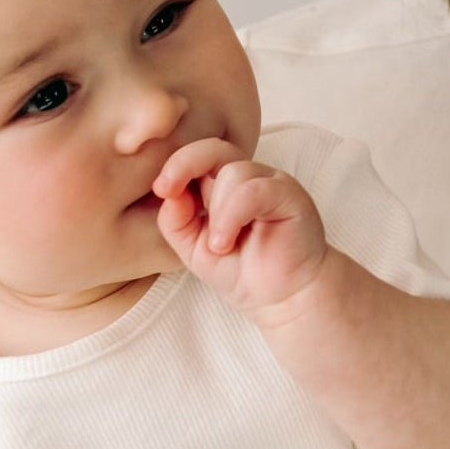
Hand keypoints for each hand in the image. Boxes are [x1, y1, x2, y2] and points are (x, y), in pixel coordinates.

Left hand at [154, 139, 328, 318]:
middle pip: (214, 149)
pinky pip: (254, 190)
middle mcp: (247, 178)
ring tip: (220, 246)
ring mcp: (270, 183)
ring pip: (233, 173)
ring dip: (217, 213)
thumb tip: (168, 195)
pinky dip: (233, 215)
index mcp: (222, 186)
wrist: (281, 299)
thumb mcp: (194, 250)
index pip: (198, 158)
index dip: (176, 165)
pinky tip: (226, 242)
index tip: (160, 189)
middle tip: (166, 189)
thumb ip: (176, 223)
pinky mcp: (289, 195)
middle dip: (184, 164)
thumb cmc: (242, 273)